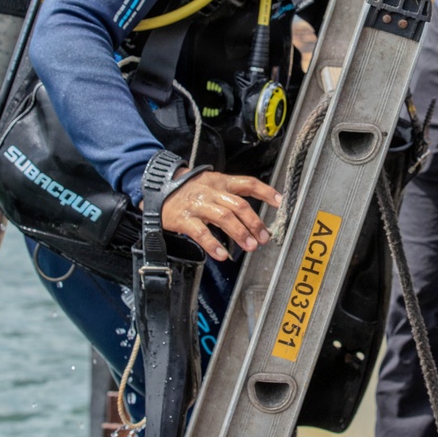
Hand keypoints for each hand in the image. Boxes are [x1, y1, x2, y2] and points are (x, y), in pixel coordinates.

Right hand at [160, 170, 281, 259]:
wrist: (156, 188)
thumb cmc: (187, 190)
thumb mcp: (210, 185)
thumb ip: (229, 196)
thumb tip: (251, 215)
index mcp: (220, 181)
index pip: (247, 183)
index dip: (266, 192)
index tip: (280, 202)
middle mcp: (211, 191)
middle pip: (238, 204)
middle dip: (254, 222)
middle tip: (264, 237)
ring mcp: (197, 205)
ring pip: (224, 217)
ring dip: (240, 233)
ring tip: (250, 246)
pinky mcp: (184, 219)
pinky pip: (201, 232)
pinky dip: (213, 244)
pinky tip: (222, 254)